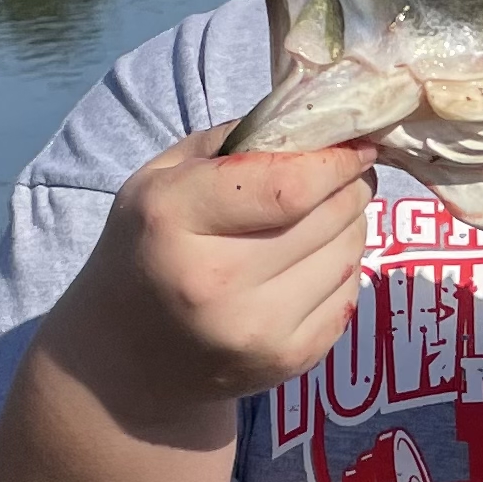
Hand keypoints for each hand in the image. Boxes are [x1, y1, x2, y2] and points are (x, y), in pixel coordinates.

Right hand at [43, 124, 376, 435]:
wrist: (128, 358)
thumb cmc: (148, 248)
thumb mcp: (163, 178)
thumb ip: (236, 142)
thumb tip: (319, 120)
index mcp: (175, 219)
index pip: (290, 184)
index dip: (336, 160)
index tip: (354, 143)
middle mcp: (216, 281)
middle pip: (328, 216)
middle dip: (349, 185)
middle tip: (346, 174)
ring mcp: (256, 330)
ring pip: (348, 254)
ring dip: (350, 225)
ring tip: (325, 216)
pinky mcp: (289, 361)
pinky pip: (350, 294)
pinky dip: (343, 269)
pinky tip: (312, 262)